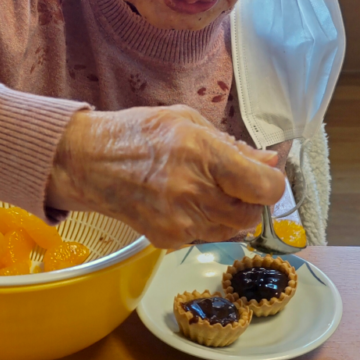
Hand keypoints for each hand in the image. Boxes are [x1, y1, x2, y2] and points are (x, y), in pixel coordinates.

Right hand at [47, 106, 285, 248]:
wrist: (88, 162)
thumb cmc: (136, 133)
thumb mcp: (185, 120)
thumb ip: (230, 144)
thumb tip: (269, 162)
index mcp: (201, 152)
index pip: (264, 187)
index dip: (271, 183)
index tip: (263, 177)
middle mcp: (192, 190)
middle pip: (250, 214)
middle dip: (248, 199)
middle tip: (231, 183)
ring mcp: (180, 220)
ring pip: (231, 230)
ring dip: (228, 214)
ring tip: (203, 191)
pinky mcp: (168, 239)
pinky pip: (205, 238)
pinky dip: (203, 224)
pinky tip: (182, 203)